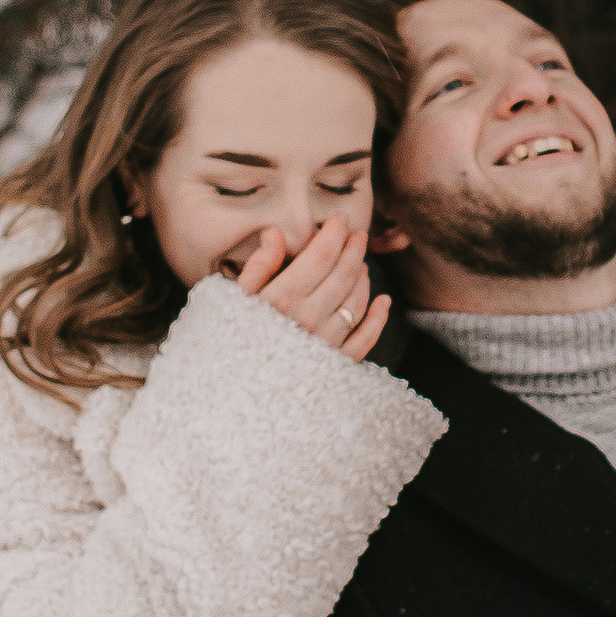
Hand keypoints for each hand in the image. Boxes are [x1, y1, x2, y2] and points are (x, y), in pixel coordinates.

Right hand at [234, 216, 389, 364]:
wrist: (236, 396)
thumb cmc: (232, 342)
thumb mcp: (233, 301)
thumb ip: (257, 267)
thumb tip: (276, 233)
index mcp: (282, 299)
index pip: (320, 256)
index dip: (334, 233)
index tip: (340, 220)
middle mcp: (309, 319)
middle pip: (344, 274)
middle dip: (354, 248)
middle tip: (358, 235)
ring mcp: (326, 343)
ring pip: (356, 300)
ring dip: (364, 277)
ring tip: (361, 263)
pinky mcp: (336, 365)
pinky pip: (365, 338)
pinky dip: (378, 317)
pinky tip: (383, 301)